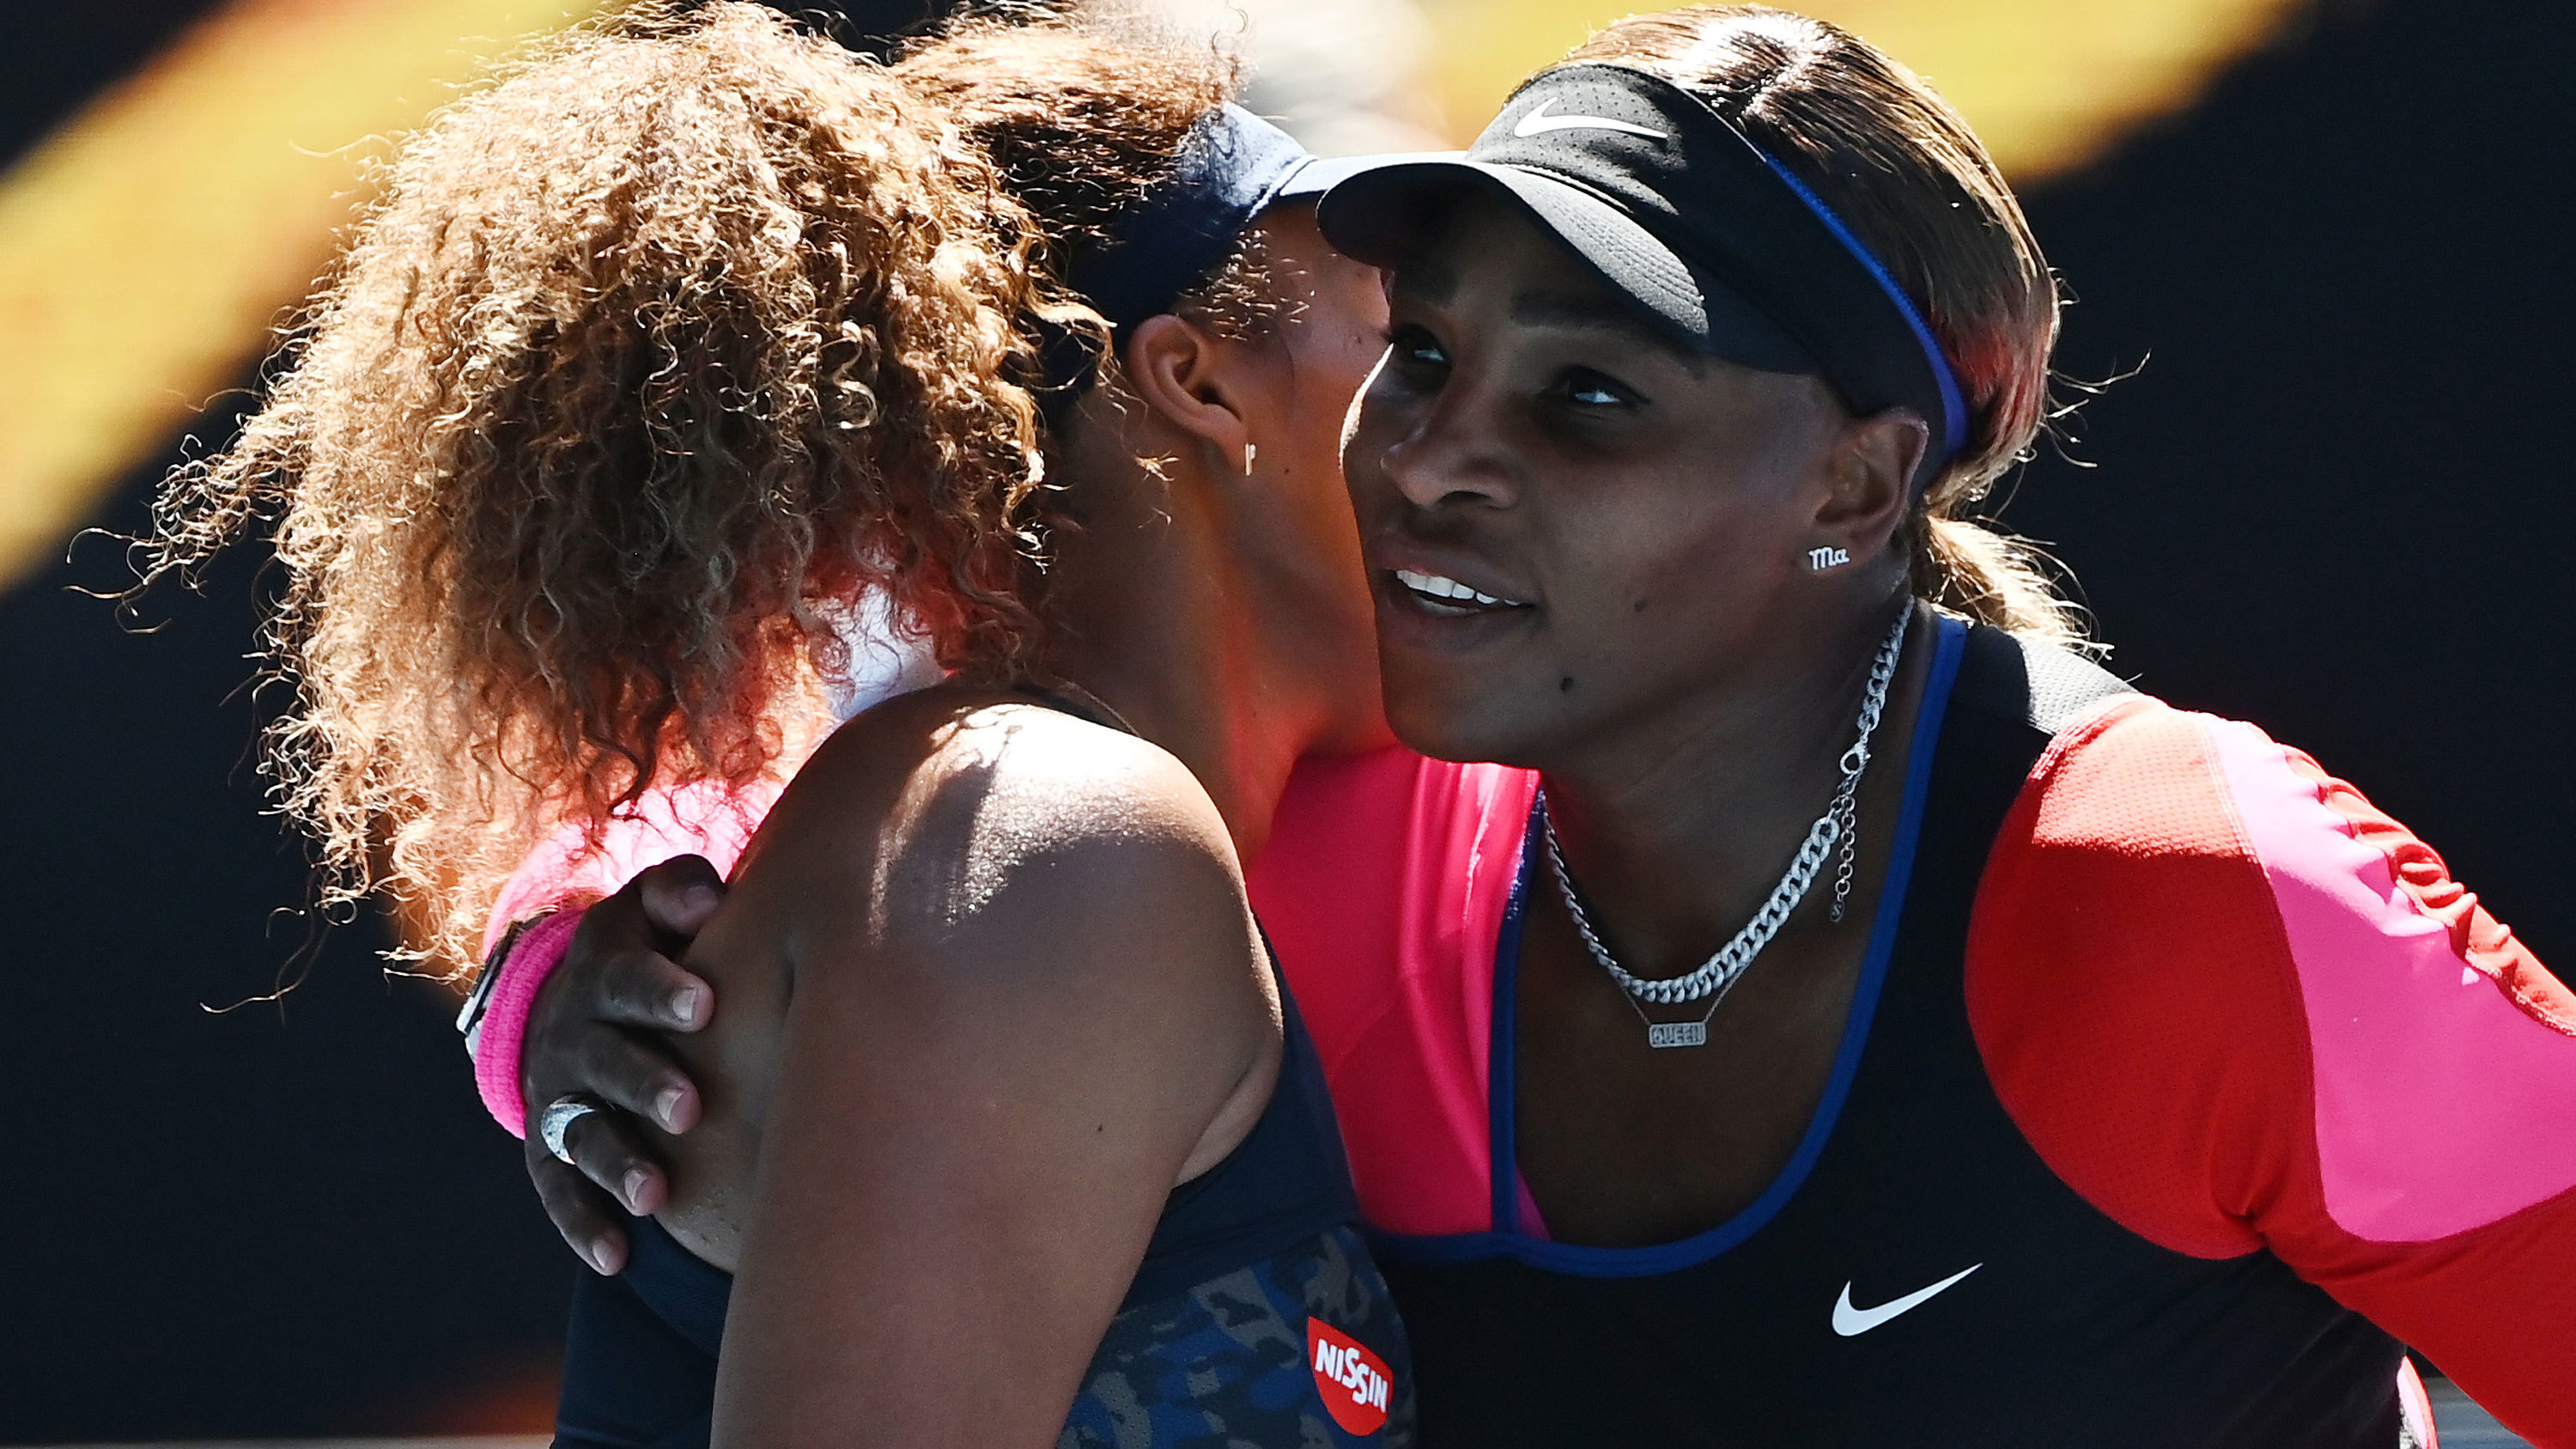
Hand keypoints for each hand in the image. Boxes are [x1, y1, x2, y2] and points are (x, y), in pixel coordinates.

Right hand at [520, 854, 723, 1273]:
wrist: (573, 1002)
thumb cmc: (652, 950)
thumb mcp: (653, 909)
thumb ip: (680, 892)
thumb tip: (709, 897)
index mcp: (603, 972)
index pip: (627, 977)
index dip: (661, 991)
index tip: (704, 1005)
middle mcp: (574, 1036)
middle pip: (607, 1061)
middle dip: (645, 1084)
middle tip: (689, 1109)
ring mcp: (558, 1098)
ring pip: (582, 1133)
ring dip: (616, 1165)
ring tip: (655, 1197)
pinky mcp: (548, 1154)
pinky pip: (559, 1192)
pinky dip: (584, 1225)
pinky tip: (618, 1257)